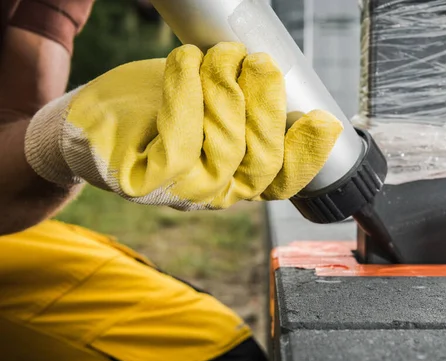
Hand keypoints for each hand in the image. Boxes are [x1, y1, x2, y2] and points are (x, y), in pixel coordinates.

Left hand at [24, 43, 342, 209]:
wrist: (94, 125)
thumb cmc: (156, 111)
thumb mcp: (208, 106)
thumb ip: (244, 106)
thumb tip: (275, 74)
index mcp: (237, 177)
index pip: (282, 180)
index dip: (306, 154)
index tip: (323, 120)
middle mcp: (214, 191)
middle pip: (260, 165)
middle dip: (267, 108)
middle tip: (261, 62)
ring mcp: (178, 192)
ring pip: (225, 153)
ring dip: (227, 95)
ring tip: (220, 56)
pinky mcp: (143, 181)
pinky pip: (178, 145)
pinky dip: (188, 98)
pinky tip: (187, 64)